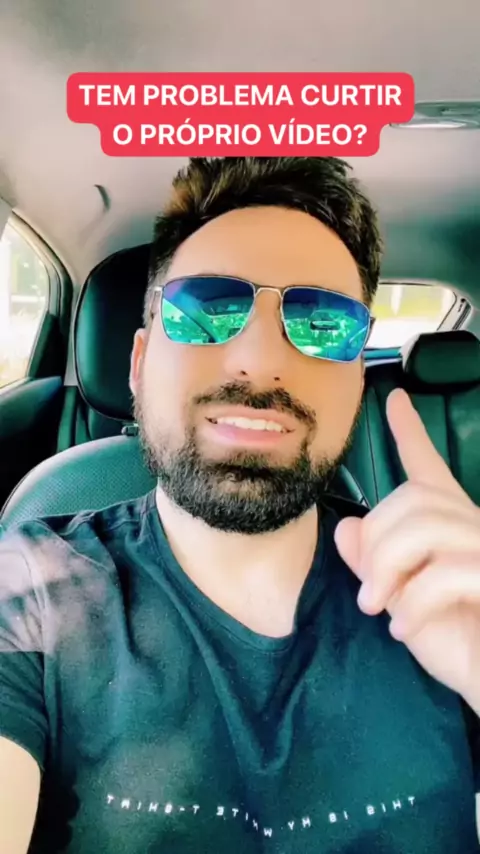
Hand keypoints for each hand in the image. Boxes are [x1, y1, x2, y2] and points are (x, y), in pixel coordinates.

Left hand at [334, 388, 479, 713]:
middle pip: (412, 498)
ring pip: (424, 526)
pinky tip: (404, 629)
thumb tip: (346, 527)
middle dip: (376, 544)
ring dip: (387, 570)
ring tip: (380, 609)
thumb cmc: (454, 640)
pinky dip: (414, 603)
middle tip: (368, 596)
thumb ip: (373, 564)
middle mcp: (473, 526)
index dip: (410, 432)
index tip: (396, 398)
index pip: (428, 467)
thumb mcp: (401, 600)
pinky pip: (445, 572)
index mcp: (450, 525)